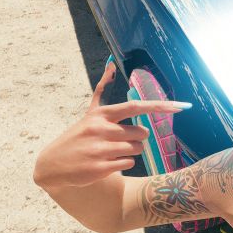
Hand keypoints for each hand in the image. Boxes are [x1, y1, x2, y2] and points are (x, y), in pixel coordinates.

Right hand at [33, 61, 187, 189]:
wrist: (52, 164)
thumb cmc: (77, 136)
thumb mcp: (89, 113)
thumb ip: (101, 89)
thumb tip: (110, 64)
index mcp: (101, 115)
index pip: (135, 107)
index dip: (158, 107)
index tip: (179, 106)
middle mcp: (101, 130)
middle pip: (141, 133)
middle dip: (139, 138)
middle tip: (123, 140)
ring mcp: (100, 149)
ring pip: (136, 150)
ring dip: (130, 151)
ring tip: (112, 151)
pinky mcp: (100, 168)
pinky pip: (128, 163)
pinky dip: (122, 163)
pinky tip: (107, 162)